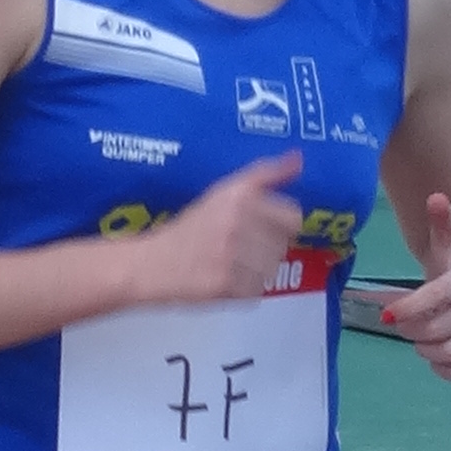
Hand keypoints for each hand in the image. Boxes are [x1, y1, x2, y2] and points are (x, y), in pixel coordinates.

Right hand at [143, 150, 304, 302]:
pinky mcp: (224, 285)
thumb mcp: (226, 191)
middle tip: (238, 248)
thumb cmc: (191, 228)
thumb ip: (266, 174)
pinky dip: (243, 290)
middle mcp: (236, 222)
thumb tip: (299, 159)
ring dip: (255, 272)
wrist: (151, 263)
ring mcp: (230, 255)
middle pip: (282, 246)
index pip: (291, 218)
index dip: (280, 227)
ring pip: (271, 270)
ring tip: (230, 264)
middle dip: (264, 249)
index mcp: (238, 196)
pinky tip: (223, 278)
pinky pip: (256, 291)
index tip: (262, 229)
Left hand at [383, 192, 450, 375]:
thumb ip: (442, 221)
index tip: (387, 313)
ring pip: (446, 353)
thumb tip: (435, 197)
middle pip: (436, 330)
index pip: (439, 295)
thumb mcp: (450, 241)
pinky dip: (441, 367)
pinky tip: (434, 352)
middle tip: (401, 323)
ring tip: (418, 336)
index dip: (411, 307)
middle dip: (410, 329)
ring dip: (423, 348)